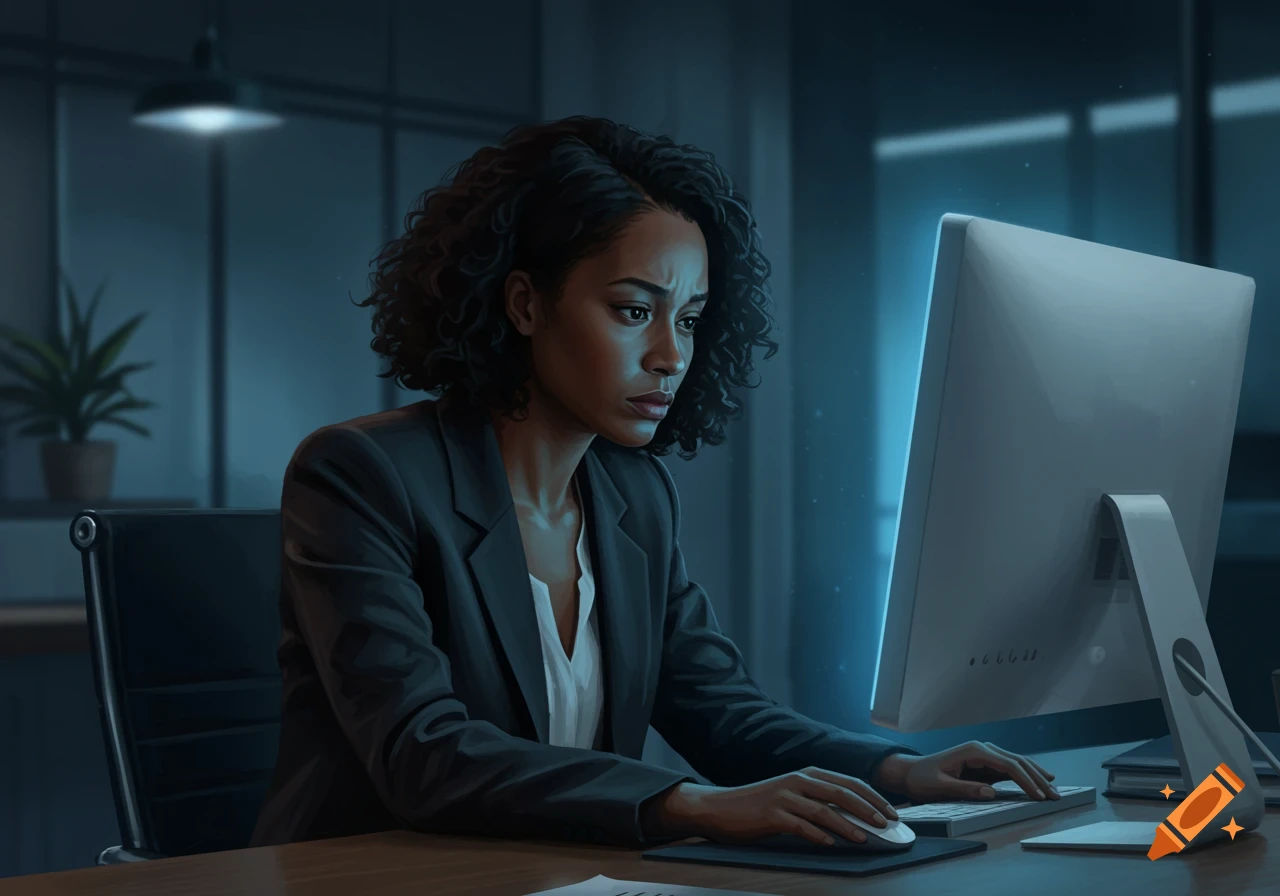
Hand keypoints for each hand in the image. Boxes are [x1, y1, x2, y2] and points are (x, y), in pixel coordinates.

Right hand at [651, 768, 900, 846]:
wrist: (722, 808)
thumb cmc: (760, 805)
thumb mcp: (793, 796)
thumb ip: (819, 801)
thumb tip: (853, 817)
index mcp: (807, 774)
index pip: (849, 782)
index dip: (873, 797)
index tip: (892, 812)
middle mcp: (798, 781)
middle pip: (841, 793)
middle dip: (868, 809)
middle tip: (886, 825)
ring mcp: (784, 797)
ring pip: (823, 810)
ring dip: (847, 825)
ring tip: (864, 838)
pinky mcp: (771, 814)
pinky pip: (799, 825)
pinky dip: (817, 835)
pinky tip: (830, 844)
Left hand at [872, 740, 1057, 802]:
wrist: (910, 771)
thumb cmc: (923, 778)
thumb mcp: (940, 785)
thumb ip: (966, 789)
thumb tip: (991, 792)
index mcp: (974, 751)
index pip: (1008, 764)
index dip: (1026, 780)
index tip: (1039, 795)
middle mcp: (982, 749)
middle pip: (1017, 761)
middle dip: (1038, 778)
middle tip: (1055, 795)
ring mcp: (984, 755)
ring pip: (1017, 763)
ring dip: (1035, 775)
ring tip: (1053, 788)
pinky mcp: (984, 764)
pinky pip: (1009, 768)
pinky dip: (1025, 775)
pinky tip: (1039, 781)